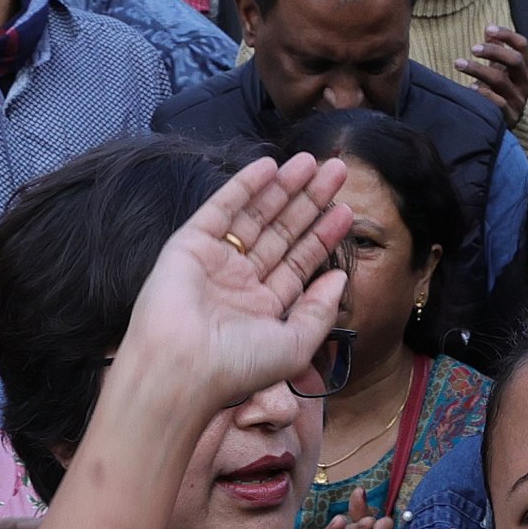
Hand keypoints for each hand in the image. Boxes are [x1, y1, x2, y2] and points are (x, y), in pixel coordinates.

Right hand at [117, 153, 354, 417]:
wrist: (181, 367)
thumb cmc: (238, 367)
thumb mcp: (294, 346)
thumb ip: (319, 311)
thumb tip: (339, 278)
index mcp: (263, 308)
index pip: (299, 262)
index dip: (323, 235)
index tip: (346, 210)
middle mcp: (240, 282)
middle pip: (282, 232)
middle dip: (309, 202)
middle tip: (337, 170)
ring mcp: (215, 261)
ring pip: (256, 216)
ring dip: (283, 187)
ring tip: (313, 161)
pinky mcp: (190, 244)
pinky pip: (222, 208)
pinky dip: (245, 186)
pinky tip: (269, 165)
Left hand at [458, 24, 527, 120]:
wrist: (503, 124)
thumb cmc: (500, 93)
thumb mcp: (500, 69)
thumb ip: (496, 50)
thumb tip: (489, 29)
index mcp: (525, 69)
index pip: (522, 46)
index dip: (507, 35)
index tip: (488, 29)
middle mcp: (525, 84)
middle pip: (515, 60)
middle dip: (493, 51)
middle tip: (473, 48)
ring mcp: (519, 101)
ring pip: (500, 80)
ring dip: (477, 69)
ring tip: (459, 64)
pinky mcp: (510, 117)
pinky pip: (498, 103)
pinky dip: (483, 94)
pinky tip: (469, 88)